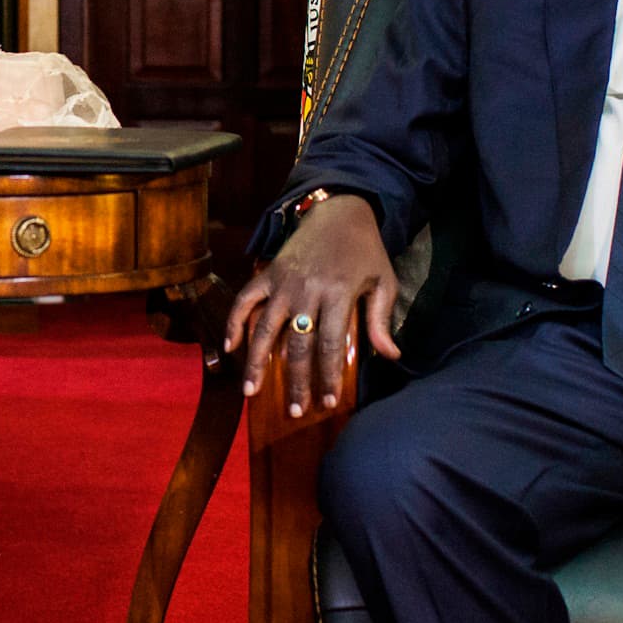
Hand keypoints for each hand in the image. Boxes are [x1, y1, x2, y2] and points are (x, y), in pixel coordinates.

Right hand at [222, 195, 399, 418]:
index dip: (327, 376)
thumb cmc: (366, 251)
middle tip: (295, 412)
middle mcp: (308, 290)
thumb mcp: (383, 282)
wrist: (340, 210)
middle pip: (298, 344)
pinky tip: (230, 348)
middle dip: (296, 381)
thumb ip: (382, 320)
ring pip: (265, 327)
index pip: (330, 344)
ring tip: (251, 391)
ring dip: (257, 361)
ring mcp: (284, 281)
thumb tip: (391, 356)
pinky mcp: (268, 273)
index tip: (326, 403)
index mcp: (339, 293)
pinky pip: (245, 299)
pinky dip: (234, 322)